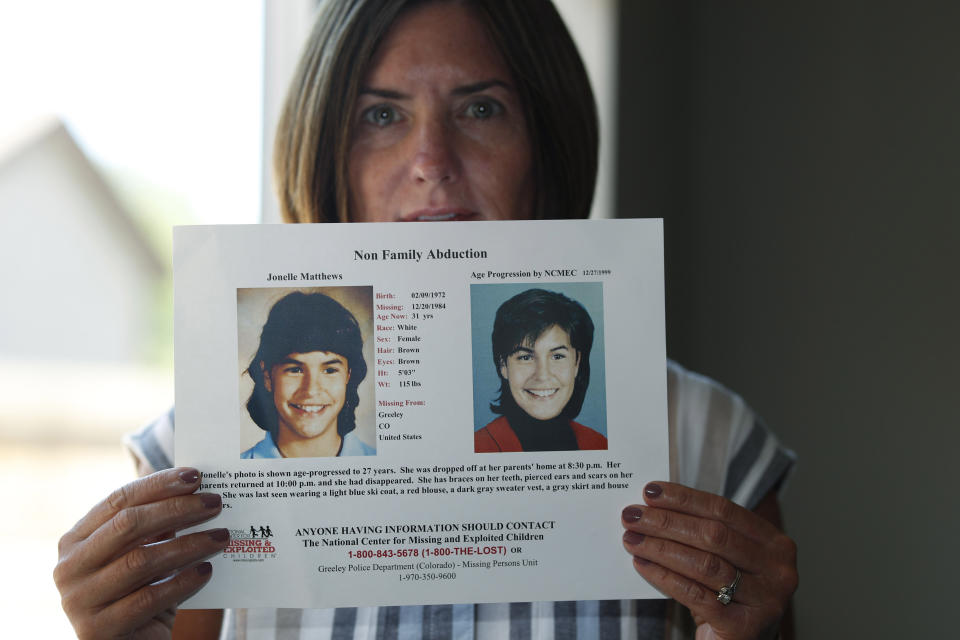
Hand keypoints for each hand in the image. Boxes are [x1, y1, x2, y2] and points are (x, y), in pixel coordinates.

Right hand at [54, 468, 229, 638]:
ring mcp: (79, 600)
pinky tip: (206, 570)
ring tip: (221, 536)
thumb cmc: (141, 592)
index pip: (118, 500)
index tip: (196, 476)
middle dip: (176, 509)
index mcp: (77, 539)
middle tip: (215, 503)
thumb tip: (198, 488)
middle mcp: (70, 567)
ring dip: (187, 545)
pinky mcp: (97, 631)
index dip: (158, 485)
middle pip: (128, 525)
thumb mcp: (145, 553)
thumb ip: (158, 525)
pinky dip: (181, 582)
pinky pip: (147, 599)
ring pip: (140, 561)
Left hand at [621, 482, 796, 639]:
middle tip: (632, 516)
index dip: (685, 499)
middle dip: (667, 522)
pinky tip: (642, 565)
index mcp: (775, 543)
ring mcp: (765, 600)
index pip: (724, 510)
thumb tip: (654, 505)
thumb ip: (703, 532)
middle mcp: (777, 570)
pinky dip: (664, 576)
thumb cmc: (729, 595)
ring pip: (704, 564)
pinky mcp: (743, 627)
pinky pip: (695, 594)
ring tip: (632, 539)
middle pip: (713, 535)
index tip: (650, 490)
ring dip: (661, 548)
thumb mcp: (726, 558)